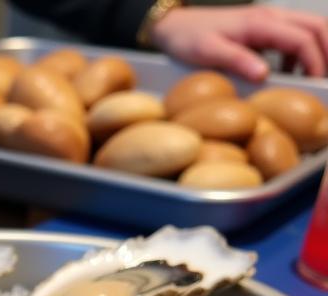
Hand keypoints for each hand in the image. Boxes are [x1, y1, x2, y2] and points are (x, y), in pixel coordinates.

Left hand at [150, 4, 327, 81]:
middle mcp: (271, 18)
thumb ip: (237, 61)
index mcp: (261, 24)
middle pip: (316, 27)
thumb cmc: (188, 39)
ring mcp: (268, 22)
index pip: (303, 39)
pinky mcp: (262, 30)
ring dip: (317, 51)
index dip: (315, 61)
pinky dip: (299, 55)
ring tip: (313, 79)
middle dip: (327, 51)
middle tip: (324, 79)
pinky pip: (292, 38)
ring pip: (308, 30)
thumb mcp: (209, 52)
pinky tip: (289, 75)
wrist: (174, 26)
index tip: (316, 84)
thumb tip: (264, 75)